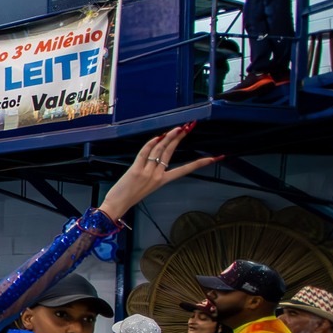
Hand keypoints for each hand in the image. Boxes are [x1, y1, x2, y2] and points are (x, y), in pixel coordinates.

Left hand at [97, 124, 221, 220]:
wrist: (117, 205)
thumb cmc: (130, 195)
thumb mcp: (147, 185)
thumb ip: (153, 171)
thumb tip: (157, 156)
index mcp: (163, 180)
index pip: (185, 170)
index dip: (200, 163)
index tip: (214, 158)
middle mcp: (157, 175)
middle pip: (171, 152)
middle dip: (180, 138)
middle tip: (188, 127)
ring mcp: (147, 172)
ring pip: (160, 150)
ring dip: (168, 137)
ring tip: (177, 128)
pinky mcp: (135, 170)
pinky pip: (144, 153)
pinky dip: (150, 143)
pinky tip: (157, 136)